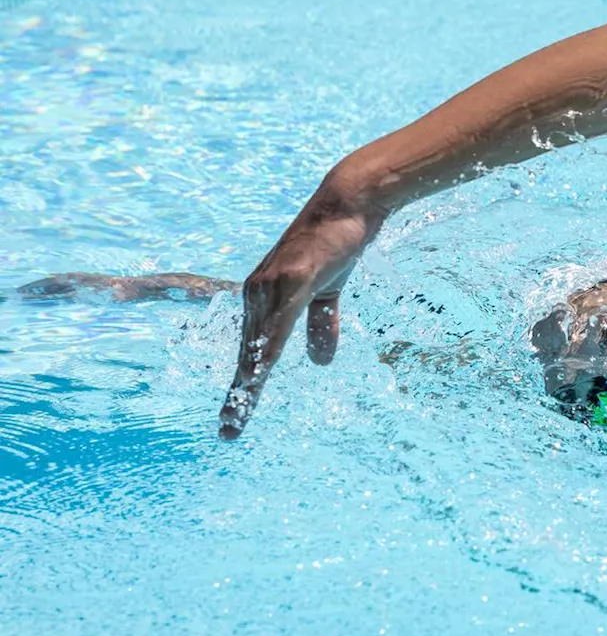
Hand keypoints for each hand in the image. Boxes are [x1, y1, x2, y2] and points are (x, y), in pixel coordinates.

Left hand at [219, 183, 382, 438]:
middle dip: (239, 396)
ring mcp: (271, 286)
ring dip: (249, 382)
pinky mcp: (291, 277)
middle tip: (228, 432)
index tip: (234, 419)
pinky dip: (268, 350)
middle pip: (248, 356)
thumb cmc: (336, 243)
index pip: (252, 351)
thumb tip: (319, 364)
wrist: (348, 203)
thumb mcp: (328, 293)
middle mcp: (258, 294)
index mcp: (265, 299)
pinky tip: (262, 372)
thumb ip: (320, 327)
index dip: (244, 386)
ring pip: (259, 345)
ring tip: (239, 413)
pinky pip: (279, 323)